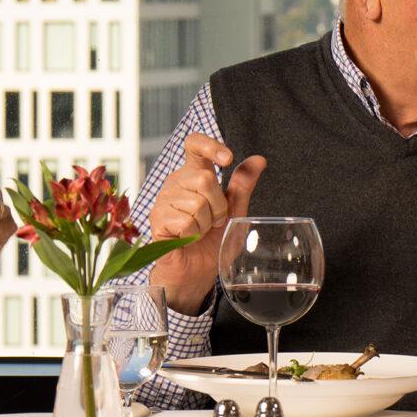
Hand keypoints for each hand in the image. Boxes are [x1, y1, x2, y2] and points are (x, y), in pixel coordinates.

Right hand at [144, 134, 266, 308]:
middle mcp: (175, 183)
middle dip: (218, 206)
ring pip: (196, 202)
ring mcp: (163, 201)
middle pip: (204, 179)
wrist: (198, 272)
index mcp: (193, 175)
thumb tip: (258, 160)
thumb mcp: (235, 212)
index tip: (228, 159)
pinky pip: (185, 220)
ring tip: (199, 232)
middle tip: (213, 222)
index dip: (210, 145)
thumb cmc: (213, 242)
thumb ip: (242, 185)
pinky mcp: (157, 220)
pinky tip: (186, 239)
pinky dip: (193, 234)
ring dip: (206, 224)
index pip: (194, 144)